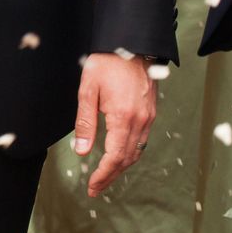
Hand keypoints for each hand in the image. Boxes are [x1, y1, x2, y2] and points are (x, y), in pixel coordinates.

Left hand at [73, 52, 158, 197]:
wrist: (131, 44)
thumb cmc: (106, 63)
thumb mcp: (88, 90)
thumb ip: (85, 123)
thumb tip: (81, 151)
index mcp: (123, 117)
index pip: (115, 156)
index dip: (103, 174)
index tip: (92, 186)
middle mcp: (140, 121)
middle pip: (127, 158)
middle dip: (111, 175)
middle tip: (96, 188)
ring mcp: (148, 117)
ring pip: (137, 151)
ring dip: (122, 166)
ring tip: (106, 176)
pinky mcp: (150, 112)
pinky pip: (142, 140)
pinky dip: (131, 153)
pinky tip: (119, 155)